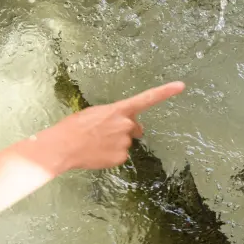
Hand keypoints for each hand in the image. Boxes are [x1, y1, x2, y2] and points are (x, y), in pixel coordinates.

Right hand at [41, 81, 185, 172]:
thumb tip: (133, 127)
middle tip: (104, 133)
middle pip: (135, 128)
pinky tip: (97, 153)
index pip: (147, 98)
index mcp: (119, 110)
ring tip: (95, 143)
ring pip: (125, 143)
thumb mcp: (96, 113)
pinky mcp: (121, 157)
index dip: (166, 92)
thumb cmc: (75, 127)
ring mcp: (125, 142)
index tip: (181, 86)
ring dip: (114, 143)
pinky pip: (120, 155)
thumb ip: (116, 116)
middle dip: (126, 130)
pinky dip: (111, 155)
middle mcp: (126, 124)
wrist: (62, 146)